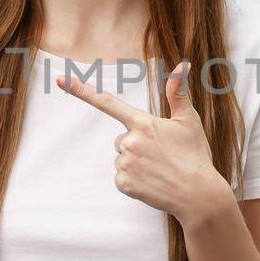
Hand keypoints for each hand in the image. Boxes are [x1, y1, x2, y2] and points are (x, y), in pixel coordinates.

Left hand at [58, 60, 229, 220]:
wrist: (199, 196)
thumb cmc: (195, 156)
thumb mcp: (189, 122)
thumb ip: (178, 93)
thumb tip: (183, 65)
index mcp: (143, 123)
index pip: (107, 102)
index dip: (81, 90)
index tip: (61, 80)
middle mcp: (129, 141)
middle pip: (121, 139)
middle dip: (137, 145)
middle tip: (161, 156)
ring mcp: (124, 164)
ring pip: (122, 158)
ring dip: (136, 163)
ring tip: (159, 170)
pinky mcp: (123, 183)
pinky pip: (122, 177)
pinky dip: (135, 180)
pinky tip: (152, 182)